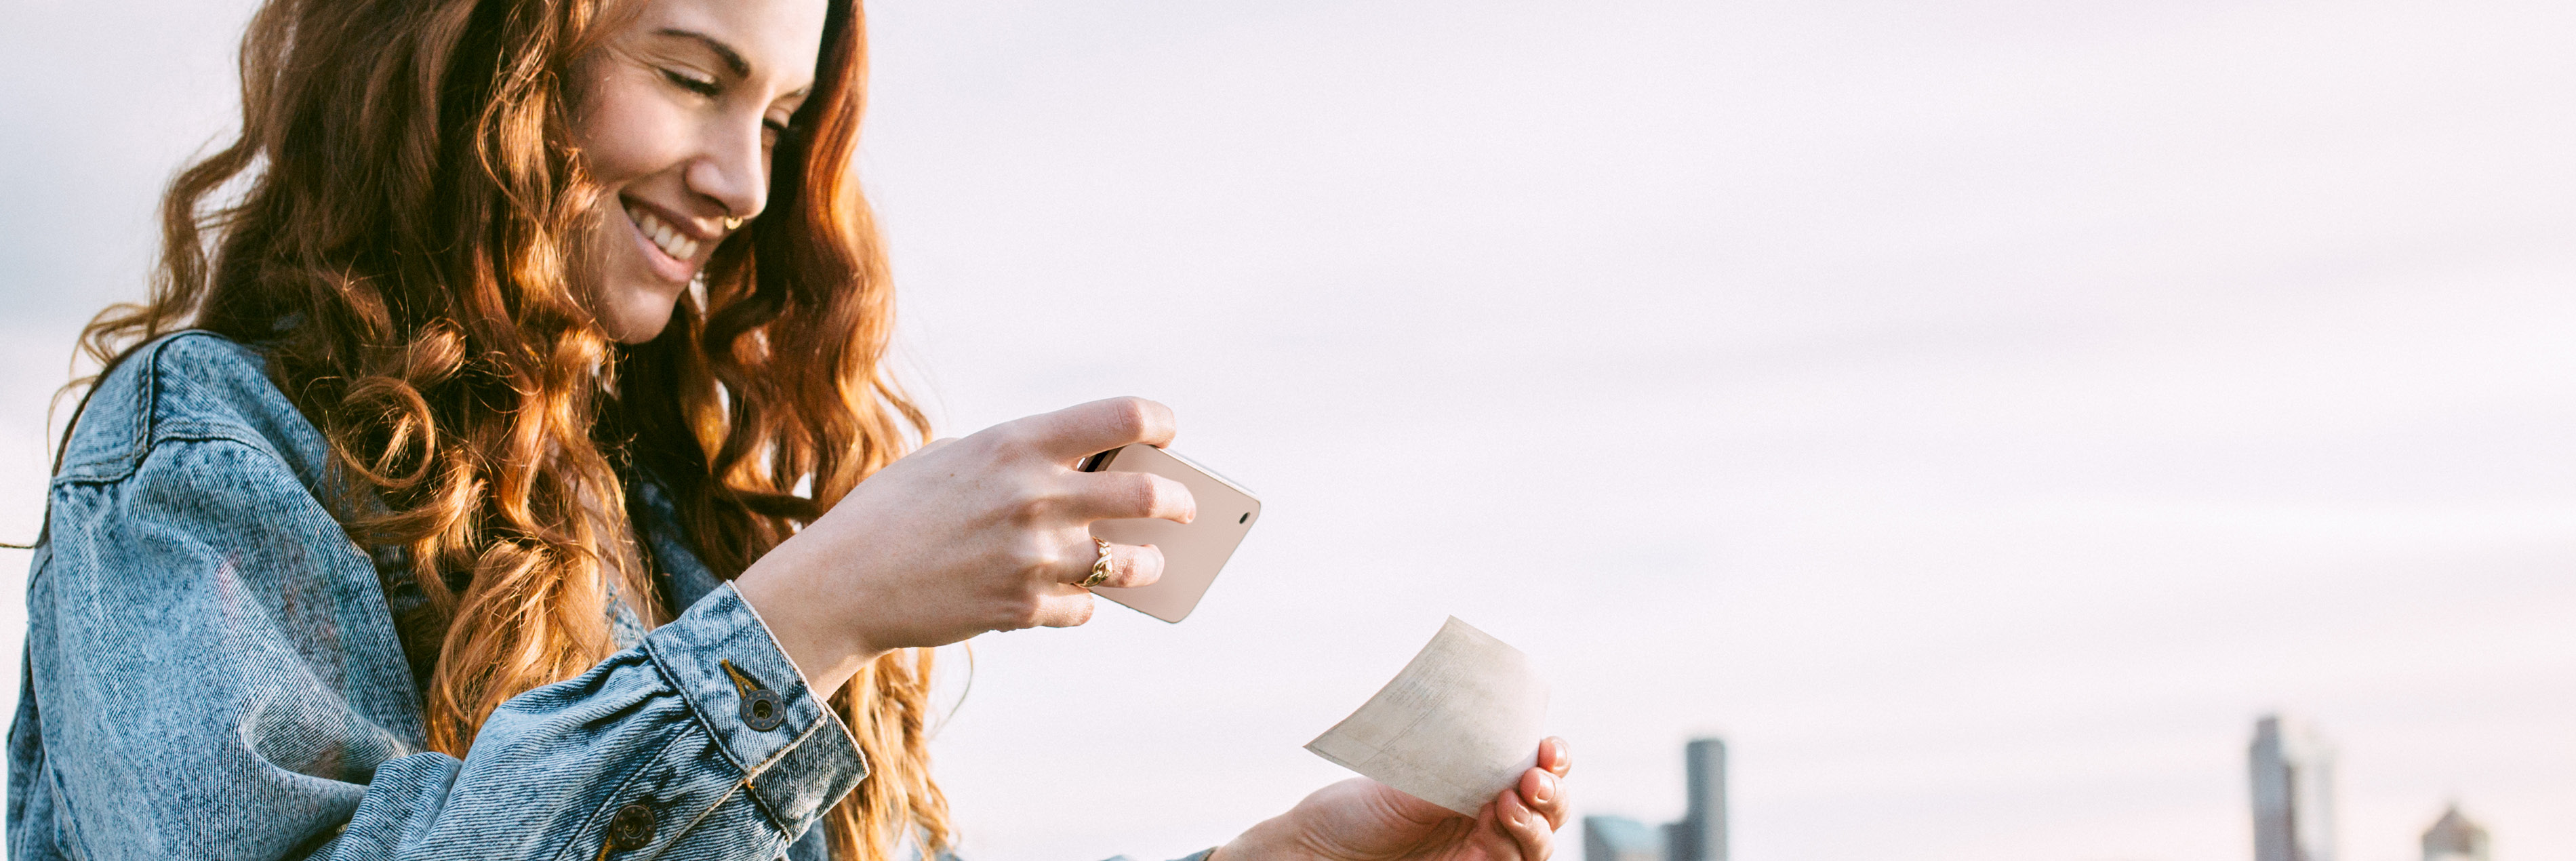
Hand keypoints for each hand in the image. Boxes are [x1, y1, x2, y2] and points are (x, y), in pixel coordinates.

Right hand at [734, 397, 1196, 696]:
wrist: (843, 582)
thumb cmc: (894, 511)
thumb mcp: (953, 458)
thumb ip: (1015, 459)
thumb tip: (1081, 473)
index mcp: (1017, 443)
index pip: (1120, 417)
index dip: (1157, 422)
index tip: (1166, 433)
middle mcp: (1034, 495)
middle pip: (1146, 495)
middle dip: (1178, 502)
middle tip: (1184, 508)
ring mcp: (1032, 555)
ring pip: (1129, 564)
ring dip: (1146, 565)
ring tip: (1149, 563)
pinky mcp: (1024, 607)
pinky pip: (1085, 608)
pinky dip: (1082, 604)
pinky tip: (1070, 598)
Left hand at [1217, 738, 1571, 860]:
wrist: (1321, 849)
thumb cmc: (1358, 806)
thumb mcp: (1407, 770)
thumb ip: (1452, 756)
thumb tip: (1486, 722)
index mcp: (1485, 776)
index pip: (1541, 765)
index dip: (1556, 757)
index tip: (1548, 747)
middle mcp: (1494, 813)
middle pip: (1552, 808)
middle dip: (1553, 793)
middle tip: (1532, 779)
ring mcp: (1486, 849)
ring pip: (1540, 843)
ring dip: (1536, 825)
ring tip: (1508, 804)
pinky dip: (1516, 851)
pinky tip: (1494, 832)